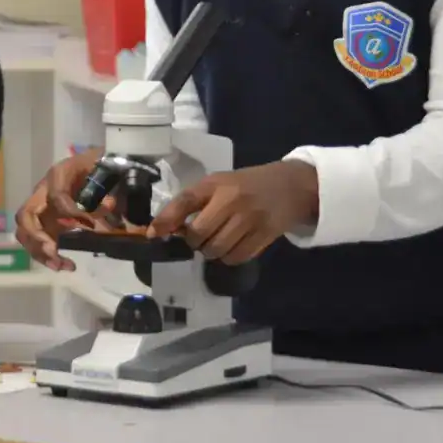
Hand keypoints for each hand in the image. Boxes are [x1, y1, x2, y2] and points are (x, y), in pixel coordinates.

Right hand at [15, 148, 118, 270]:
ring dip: (40, 252)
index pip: (55, 195)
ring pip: (26, 233)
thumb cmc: (96, 167)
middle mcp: (43, 194)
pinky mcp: (47, 225)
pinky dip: (48, 257)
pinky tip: (67, 266)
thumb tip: (109, 205)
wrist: (95, 167)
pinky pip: (38, 243)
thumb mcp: (101, 171)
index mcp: (58, 175)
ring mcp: (42, 211)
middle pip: (25, 215)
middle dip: (36, 235)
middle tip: (52, 249)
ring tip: (59, 265)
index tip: (88, 223)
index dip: (69, 210)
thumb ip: (104, 189)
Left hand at [148, 162, 318, 264]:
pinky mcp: (265, 235)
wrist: (290, 186)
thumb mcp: (219, 184)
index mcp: (217, 184)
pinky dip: (229, 258)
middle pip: (199, 235)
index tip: (152, 233)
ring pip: (216, 250)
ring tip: (218, 240)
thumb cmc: (246, 184)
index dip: (166, 219)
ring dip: (211, 252)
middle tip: (200, 236)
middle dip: (194, 241)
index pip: (185, 201)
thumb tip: (163, 228)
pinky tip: (233, 246)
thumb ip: (194, 202)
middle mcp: (232, 200)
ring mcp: (250, 219)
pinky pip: (236, 258)